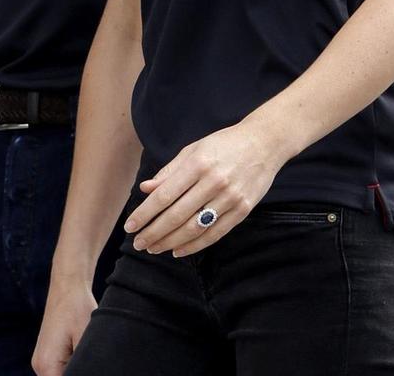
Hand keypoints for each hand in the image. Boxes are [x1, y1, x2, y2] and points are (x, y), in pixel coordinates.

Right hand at [32, 278, 96, 375]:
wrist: (68, 285)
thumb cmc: (77, 307)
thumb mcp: (85, 338)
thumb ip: (84, 364)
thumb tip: (90, 371)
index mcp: (47, 365)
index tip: (89, 366)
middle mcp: (39, 366)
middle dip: (77, 372)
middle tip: (88, 354)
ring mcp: (41, 361)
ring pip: (61, 375)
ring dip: (74, 368)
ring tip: (84, 349)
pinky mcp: (47, 355)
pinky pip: (59, 369)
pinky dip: (71, 363)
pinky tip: (79, 348)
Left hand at [124, 120, 282, 256]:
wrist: (264, 143)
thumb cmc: (224, 144)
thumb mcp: (194, 149)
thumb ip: (169, 171)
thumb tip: (145, 189)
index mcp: (197, 164)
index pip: (164, 195)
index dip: (145, 213)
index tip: (130, 226)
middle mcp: (213, 181)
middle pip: (177, 215)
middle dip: (154, 232)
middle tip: (138, 243)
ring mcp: (229, 197)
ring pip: (194, 227)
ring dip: (170, 242)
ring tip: (154, 248)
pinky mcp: (242, 210)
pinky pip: (215, 233)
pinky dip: (195, 245)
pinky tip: (178, 250)